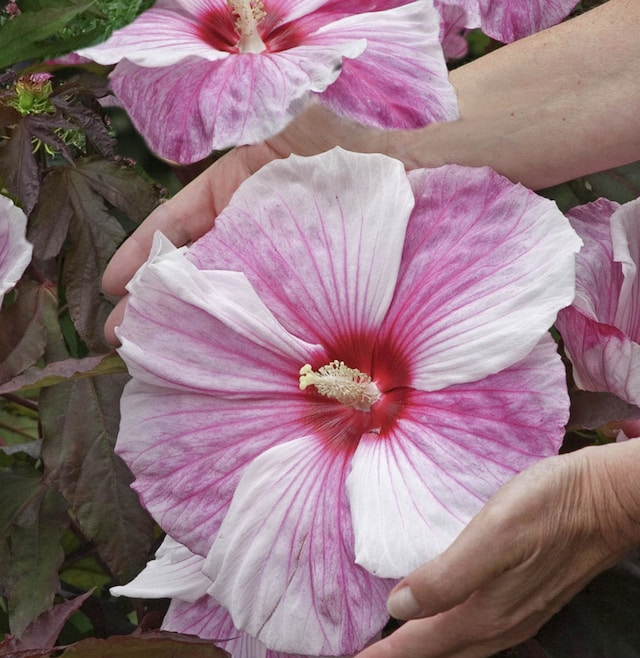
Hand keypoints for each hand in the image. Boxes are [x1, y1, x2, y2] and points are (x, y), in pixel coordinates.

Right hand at [102, 103, 392, 343]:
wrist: (413, 154)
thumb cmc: (339, 132)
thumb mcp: (264, 146)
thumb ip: (221, 191)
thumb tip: (171, 244)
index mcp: (237, 188)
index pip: (175, 226)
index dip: (141, 257)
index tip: (112, 288)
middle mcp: (257, 231)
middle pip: (196, 272)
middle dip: (158, 305)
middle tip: (124, 340)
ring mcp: (285, 263)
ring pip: (230, 299)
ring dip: (196, 329)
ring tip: (160, 360)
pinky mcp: (318, 290)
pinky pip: (273, 315)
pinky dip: (248, 336)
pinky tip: (224, 360)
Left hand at [315, 438, 639, 657]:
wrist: (607, 502)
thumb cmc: (550, 508)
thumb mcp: (495, 533)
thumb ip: (447, 576)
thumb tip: (398, 609)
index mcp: (478, 614)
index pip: (405, 653)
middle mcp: (492, 627)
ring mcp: (509, 620)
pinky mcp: (520, 604)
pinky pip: (463, 643)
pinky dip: (433, 653)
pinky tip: (428, 639)